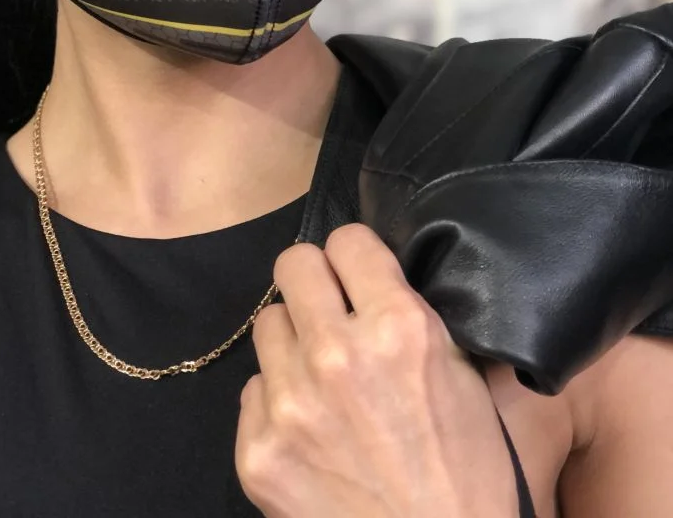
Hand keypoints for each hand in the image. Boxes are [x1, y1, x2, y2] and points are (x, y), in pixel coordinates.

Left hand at [235, 224, 518, 517]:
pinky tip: (309, 432)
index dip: (355, 258)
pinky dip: (277, 404)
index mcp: (399, 327)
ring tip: (321, 380)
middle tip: (329, 311)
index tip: (358, 276)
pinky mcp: (256, 449)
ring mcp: (290, 403)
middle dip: (314, 283)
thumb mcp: (463, 379)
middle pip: (293, 264)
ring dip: (293, 344)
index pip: (346, 239)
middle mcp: (336, 353)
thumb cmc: (465, 477)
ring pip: (267, 325)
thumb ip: (415, 316)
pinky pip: (253, 391)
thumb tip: (378, 274)